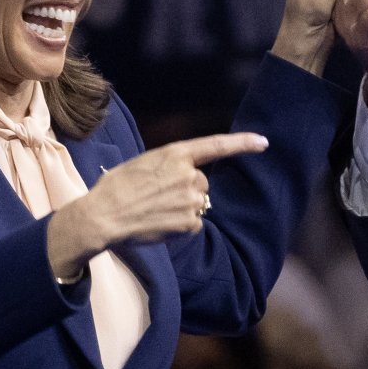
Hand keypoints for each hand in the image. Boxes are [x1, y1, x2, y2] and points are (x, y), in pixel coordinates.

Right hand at [46, 132, 267, 277]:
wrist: (104, 216)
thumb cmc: (116, 187)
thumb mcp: (144, 163)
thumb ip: (170, 165)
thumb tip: (186, 173)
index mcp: (175, 154)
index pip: (216, 145)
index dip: (243, 143)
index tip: (263, 142)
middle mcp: (189, 175)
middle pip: (202, 183)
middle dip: (186, 189)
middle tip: (158, 196)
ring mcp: (191, 200)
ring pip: (197, 203)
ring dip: (183, 208)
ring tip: (155, 210)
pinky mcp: (190, 222)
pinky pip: (193, 223)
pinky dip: (180, 226)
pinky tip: (159, 223)